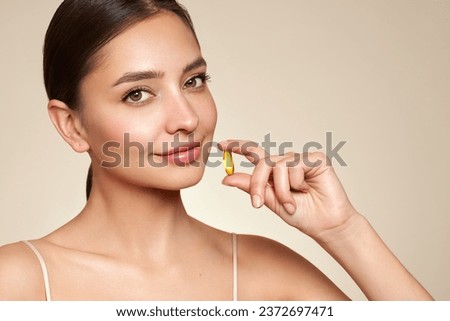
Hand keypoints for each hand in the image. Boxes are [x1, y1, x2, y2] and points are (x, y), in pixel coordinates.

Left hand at [219, 139, 358, 241]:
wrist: (325, 225)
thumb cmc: (302, 214)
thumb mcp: (269, 201)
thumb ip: (250, 187)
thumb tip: (226, 178)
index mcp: (275, 171)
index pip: (255, 153)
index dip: (238, 147)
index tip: (221, 144)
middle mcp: (287, 162)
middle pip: (262, 161)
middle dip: (256, 183)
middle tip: (257, 203)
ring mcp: (301, 159)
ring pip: (278, 166)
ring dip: (281, 191)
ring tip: (293, 203)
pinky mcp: (315, 158)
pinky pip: (294, 165)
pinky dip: (295, 184)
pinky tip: (308, 190)